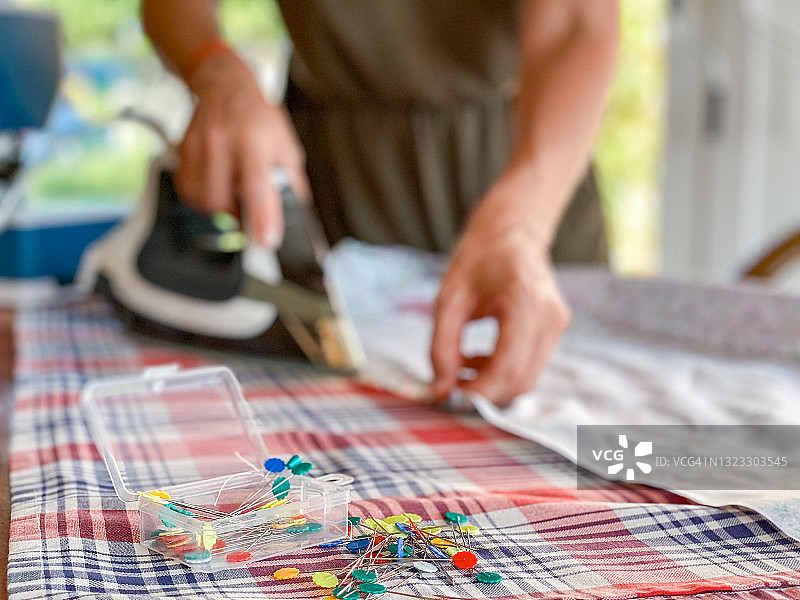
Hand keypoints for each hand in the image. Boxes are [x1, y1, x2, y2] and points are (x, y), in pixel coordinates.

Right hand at [176, 51, 309, 246]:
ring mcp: (199, 145)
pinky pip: (186, 189)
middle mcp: (223, 142)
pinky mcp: (182, 150)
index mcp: (254, 141)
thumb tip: (298, 217)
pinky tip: (214, 188)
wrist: (224, 84)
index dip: (263, 217)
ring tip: (231, 200)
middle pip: (220, 200)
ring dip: (216, 211)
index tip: (267, 242)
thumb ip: (290, 183)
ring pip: (199, 199)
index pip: (257, 186)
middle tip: (247, 219)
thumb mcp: (286, 147)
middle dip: (234, 219)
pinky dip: (200, 199)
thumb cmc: (259, 118)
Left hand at [430, 174, 569, 406]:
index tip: (450, 396)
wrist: (511, 232)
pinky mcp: (556, 329)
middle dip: (485, 393)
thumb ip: (441, 347)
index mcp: (524, 301)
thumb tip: (441, 391)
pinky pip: (531, 365)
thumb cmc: (477, 260)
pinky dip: (503, 372)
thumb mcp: (448, 299)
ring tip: (462, 364)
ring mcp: (557, 323)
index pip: (507, 367)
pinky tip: (479, 356)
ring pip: (528, 378)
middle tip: (451, 385)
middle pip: (521, 380)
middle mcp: (549, 316)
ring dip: (493, 384)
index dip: (479, 392)